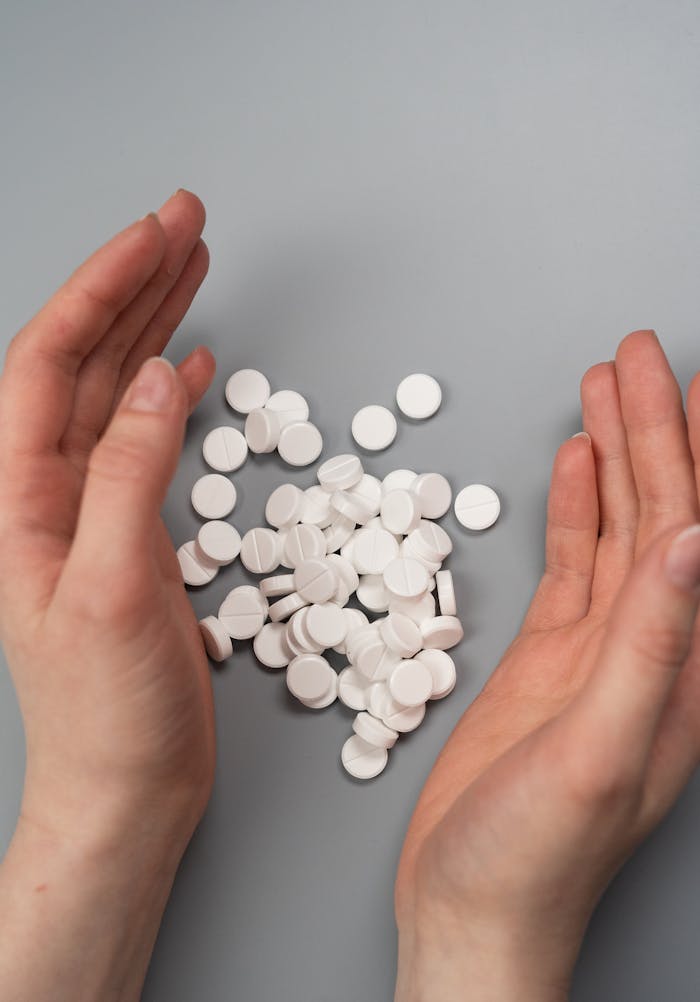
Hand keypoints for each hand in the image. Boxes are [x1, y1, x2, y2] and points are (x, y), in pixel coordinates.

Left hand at [0, 193, 219, 1000]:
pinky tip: (190, 362)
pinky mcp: (133, 532)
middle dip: (134, 282)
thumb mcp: (112, 588)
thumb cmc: (105, 710)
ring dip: (155, 323)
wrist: (127, 785)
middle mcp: (50, 491)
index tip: (155, 233)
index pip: (50, 362)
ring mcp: (92, 508)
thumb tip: (155, 379)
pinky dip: (170, 391)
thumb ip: (128, 477)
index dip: (102, 288)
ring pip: (119, 389)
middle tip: (184, 220)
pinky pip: (147, 438)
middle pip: (85, 358)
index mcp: (21, 497)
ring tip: (194, 264)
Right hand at [394, 331, 699, 1000]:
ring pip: (619, 527)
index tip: (682, 376)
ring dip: (615, 454)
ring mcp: (602, 649)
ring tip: (606, 388)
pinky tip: (575, 466)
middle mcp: (656, 648)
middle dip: (651, 426)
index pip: (699, 528)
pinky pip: (574, 563)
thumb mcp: (597, 752)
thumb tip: (698, 542)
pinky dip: (576, 509)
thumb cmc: (538, 859)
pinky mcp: (552, 657)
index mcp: (685, 667)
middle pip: (662, 511)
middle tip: (633, 355)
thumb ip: (651, 645)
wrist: (474, 910)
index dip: (691, 446)